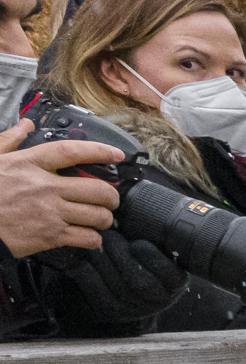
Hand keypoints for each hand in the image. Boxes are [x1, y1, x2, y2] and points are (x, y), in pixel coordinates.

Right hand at [0, 119, 123, 256]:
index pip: (72, 152)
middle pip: (98, 190)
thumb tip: (25, 125)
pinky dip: (94, 238)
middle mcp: (45, 187)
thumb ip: (10, 140)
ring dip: (104, 218)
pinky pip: (89, 238)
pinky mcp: (52, 236)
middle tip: (109, 199)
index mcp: (30, 164)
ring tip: (99, 218)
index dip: (99, 151)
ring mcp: (51, 213)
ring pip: (98, 215)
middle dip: (111, 196)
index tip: (117, 154)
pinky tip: (88, 235)